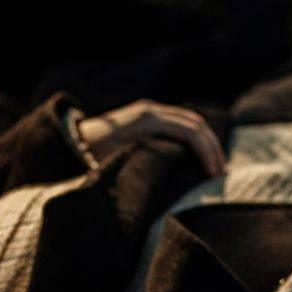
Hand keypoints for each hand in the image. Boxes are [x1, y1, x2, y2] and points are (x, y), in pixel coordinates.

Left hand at [77, 99, 225, 176]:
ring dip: (205, 143)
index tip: (213, 175)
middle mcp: (151, 111)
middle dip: (211, 148)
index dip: (205, 152)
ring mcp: (150, 111)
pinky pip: (179, 125)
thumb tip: (163, 180)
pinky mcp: (149, 118)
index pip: (189, 131)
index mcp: (147, 120)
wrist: (72, 141)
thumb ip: (137, 165)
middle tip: (220, 174)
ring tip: (214, 167)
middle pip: (195, 123)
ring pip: (190, 122)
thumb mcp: (112, 164)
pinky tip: (198, 158)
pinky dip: (194, 140)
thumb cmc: (88, 158)